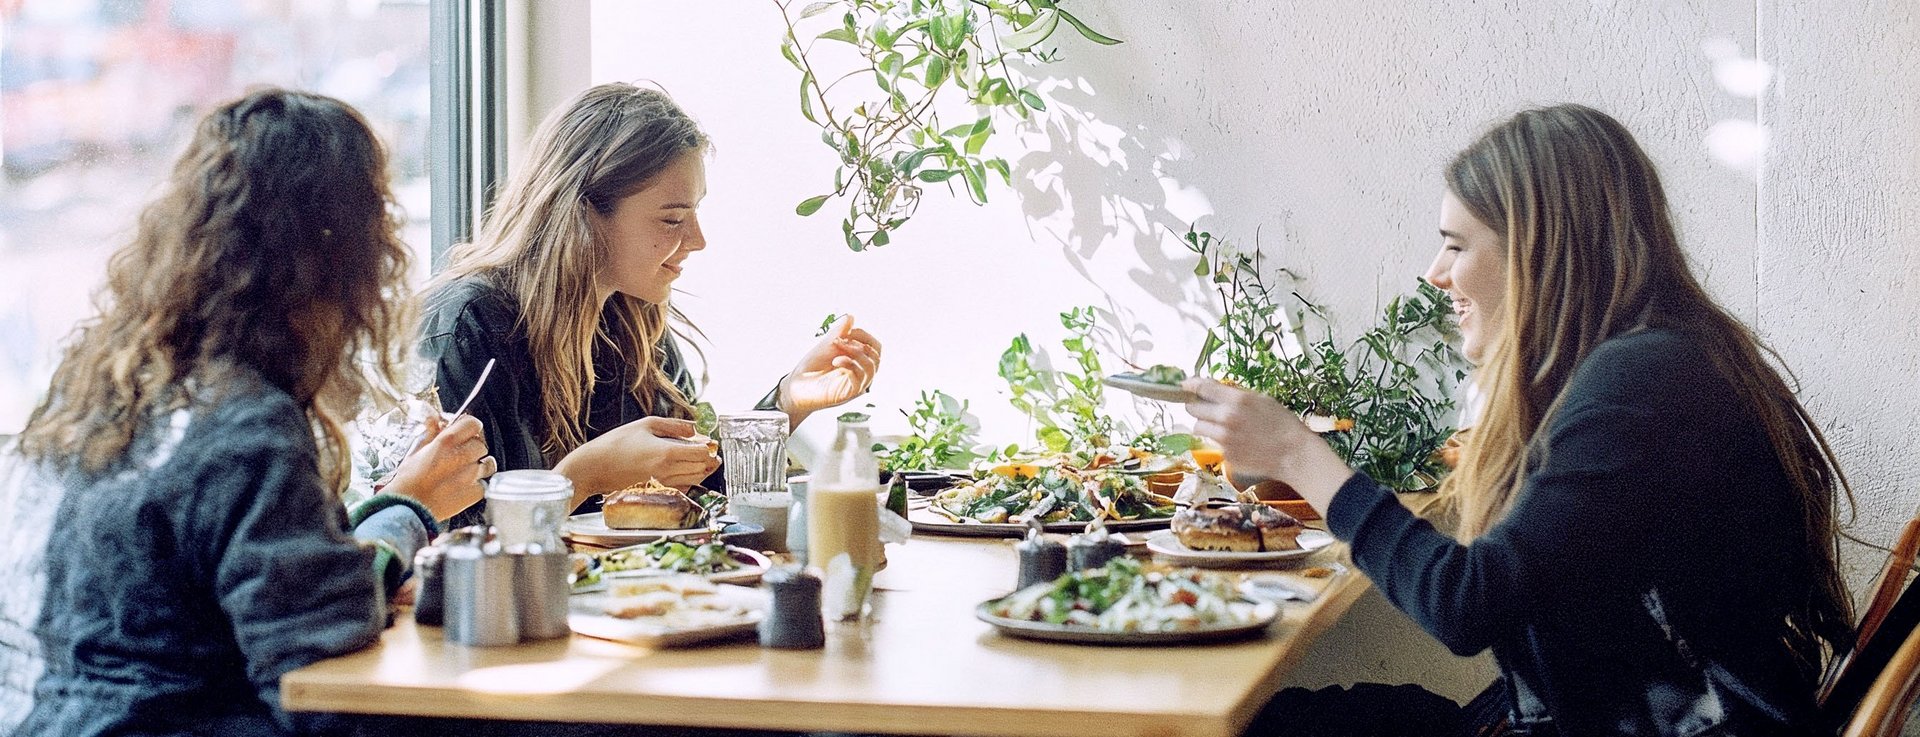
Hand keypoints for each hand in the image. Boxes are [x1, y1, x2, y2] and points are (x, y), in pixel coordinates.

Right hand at [384, 414, 490, 521]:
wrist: (407, 508)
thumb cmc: (408, 481)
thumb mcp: (415, 451)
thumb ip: (430, 433)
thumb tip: (434, 419)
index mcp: (447, 442)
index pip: (473, 423)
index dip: (469, 427)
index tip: (464, 432)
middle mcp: (462, 456)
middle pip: (481, 444)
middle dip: (471, 448)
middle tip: (459, 456)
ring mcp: (471, 475)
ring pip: (488, 463)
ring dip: (478, 465)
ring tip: (463, 472)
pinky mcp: (475, 492)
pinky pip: (484, 483)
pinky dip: (477, 484)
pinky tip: (463, 487)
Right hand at [562, 416, 718, 494]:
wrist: (594, 468)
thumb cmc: (616, 444)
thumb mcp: (645, 425)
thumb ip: (673, 425)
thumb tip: (694, 429)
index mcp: (667, 452)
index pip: (702, 453)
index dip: (709, 447)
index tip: (709, 441)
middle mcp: (668, 471)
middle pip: (702, 468)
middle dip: (710, 459)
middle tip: (711, 451)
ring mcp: (663, 484)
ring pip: (695, 480)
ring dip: (702, 470)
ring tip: (703, 460)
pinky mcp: (657, 491)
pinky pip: (683, 487)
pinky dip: (690, 479)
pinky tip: (686, 470)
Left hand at [778, 314, 881, 422]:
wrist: (796, 385)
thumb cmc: (811, 368)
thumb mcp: (827, 345)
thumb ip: (840, 332)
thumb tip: (851, 317)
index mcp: (858, 361)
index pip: (874, 347)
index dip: (864, 336)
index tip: (848, 331)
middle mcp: (860, 373)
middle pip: (876, 356)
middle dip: (861, 342)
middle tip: (842, 339)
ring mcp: (856, 384)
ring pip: (871, 367)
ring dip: (855, 352)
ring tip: (837, 347)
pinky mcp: (849, 393)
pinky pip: (860, 378)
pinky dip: (850, 364)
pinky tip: (836, 360)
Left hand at [1182, 378, 1350, 509]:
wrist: (1293, 453)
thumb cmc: (1282, 422)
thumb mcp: (1261, 399)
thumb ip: (1234, 393)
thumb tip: (1211, 387)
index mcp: (1236, 400)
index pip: (1201, 388)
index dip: (1190, 385)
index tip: (1186, 385)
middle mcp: (1226, 418)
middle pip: (1192, 408)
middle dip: (1196, 406)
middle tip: (1205, 408)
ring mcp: (1224, 439)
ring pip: (1197, 427)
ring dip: (1205, 424)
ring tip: (1222, 426)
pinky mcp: (1225, 455)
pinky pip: (1212, 443)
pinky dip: (1219, 441)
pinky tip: (1237, 441)